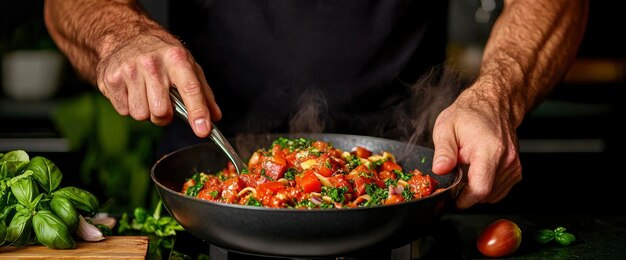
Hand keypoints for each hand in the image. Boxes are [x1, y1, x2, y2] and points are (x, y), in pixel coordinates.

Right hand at [95, 34, 220, 137]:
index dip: (198, 112)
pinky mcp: (110, 79)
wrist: (125, 34)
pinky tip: (131, 90)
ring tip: (146, 93)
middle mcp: (152, 63)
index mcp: (176, 59)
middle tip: (163, 102)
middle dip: (164, 115)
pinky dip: (130, 106)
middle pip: (161, 111)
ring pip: (141, 115)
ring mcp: (129, 71)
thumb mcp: (187, 65)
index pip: (190, 89)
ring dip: (146, 111)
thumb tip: (215, 116)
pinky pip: (124, 111)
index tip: (203, 130)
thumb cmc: (161, 54)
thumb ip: (203, 92)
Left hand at [431, 88, 521, 208]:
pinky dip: (486, 186)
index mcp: (489, 150)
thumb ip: (443, 151)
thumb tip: (439, 170)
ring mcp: (513, 166)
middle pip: (485, 194)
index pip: (480, 188)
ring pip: (493, 195)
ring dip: (477, 189)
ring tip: (467, 169)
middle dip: (467, 192)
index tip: (453, 198)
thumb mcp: (446, 128)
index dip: (464, 199)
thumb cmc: (470, 114)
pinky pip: (499, 190)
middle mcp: (506, 160)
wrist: (493, 104)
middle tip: (456, 176)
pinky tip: (477, 171)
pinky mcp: (515, 170)